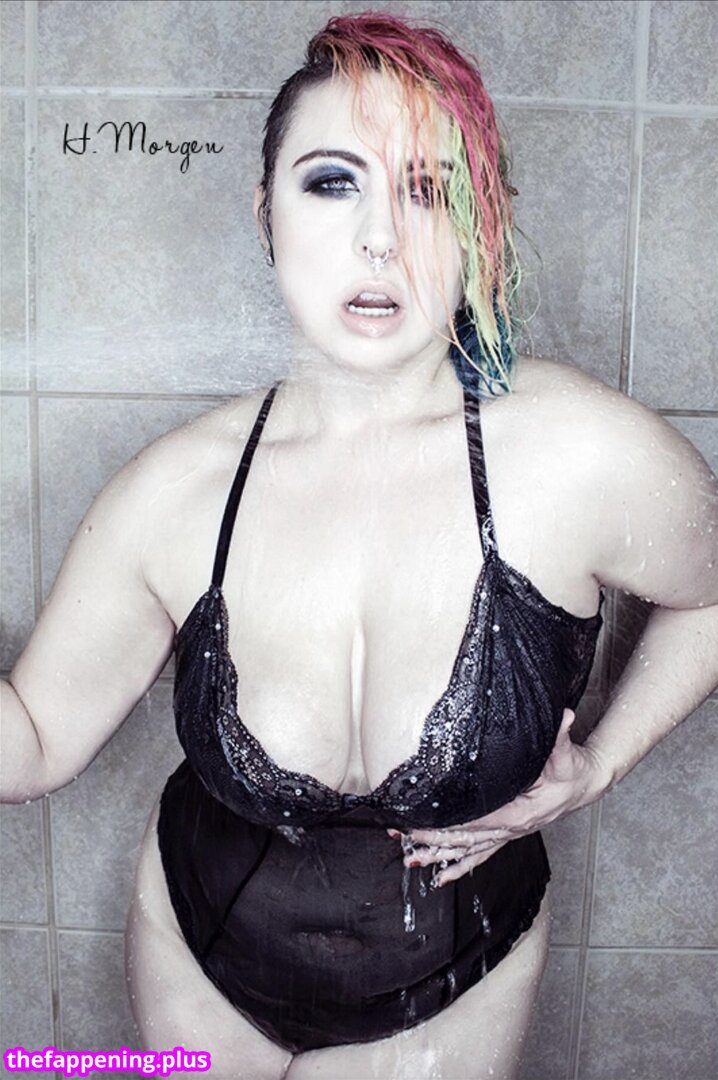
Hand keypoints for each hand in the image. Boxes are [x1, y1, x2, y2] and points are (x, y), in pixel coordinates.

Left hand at [390, 708, 608, 886]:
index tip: (428, 824)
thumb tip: (564, 718)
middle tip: (406, 840)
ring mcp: (509, 834)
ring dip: (440, 856)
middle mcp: (512, 829)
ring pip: (470, 850)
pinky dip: (460, 865)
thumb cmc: (573, 771)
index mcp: (521, 813)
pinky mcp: (507, 833)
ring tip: (411, 860)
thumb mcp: (567, 754)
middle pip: (468, 839)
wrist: (585, 786)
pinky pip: (480, 854)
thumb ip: (561, 737)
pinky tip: (441, 875)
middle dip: (435, 841)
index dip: (454, 824)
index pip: (480, 821)